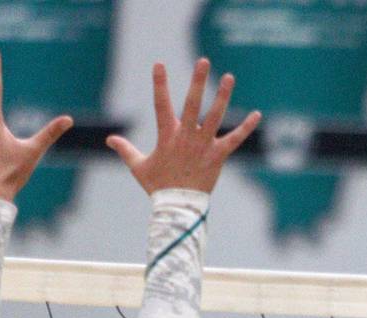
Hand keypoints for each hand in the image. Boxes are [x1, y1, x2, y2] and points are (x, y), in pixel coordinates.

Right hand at [106, 59, 260, 194]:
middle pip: (192, 104)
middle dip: (197, 81)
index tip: (159, 64)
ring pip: (215, 116)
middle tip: (203, 61)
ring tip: (229, 77)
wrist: (178, 207)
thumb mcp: (138, 167)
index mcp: (167, 136)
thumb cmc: (158, 187)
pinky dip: (246, 128)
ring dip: (222, 96)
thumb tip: (109, 140)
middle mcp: (186, 137)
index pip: (160, 104)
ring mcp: (204, 146)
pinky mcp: (218, 156)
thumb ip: (125, 150)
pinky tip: (257, 115)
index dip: (160, 84)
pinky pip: (235, 139)